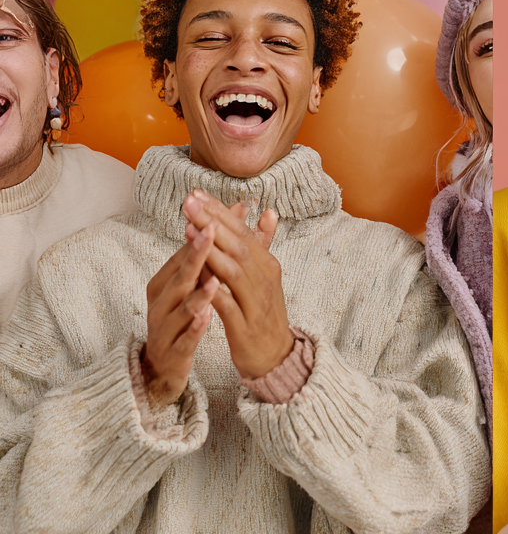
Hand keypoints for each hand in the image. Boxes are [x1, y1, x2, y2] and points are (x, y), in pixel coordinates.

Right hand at [141, 223, 218, 408]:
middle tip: (210, 234)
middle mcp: (162, 300)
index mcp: (167, 281)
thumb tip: (240, 206)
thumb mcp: (199, 282)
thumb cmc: (184, 314)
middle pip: (180, 275)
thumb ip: (219, 248)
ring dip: (196, 293)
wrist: (165, 363)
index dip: (201, 234)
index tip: (216, 212)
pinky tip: (207, 317)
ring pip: (180, 307)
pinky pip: (183, 338)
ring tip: (213, 279)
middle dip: (195, 254)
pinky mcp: (172, 350)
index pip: (184, 254)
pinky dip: (194, 327)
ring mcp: (164, 326)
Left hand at [181, 190, 292, 379]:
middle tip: (188, 202)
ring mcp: (255, 303)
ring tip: (188, 229)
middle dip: (212, 222)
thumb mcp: (266, 276)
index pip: (242, 232)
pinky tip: (197, 277)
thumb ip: (263, 245)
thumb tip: (267, 212)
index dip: (219, 212)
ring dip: (210, 249)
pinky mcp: (244, 326)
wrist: (276, 356)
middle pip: (237, 246)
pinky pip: (227, 305)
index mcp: (267, 265)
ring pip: (233, 271)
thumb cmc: (263, 313)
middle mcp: (264, 280)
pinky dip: (213, 290)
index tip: (196, 194)